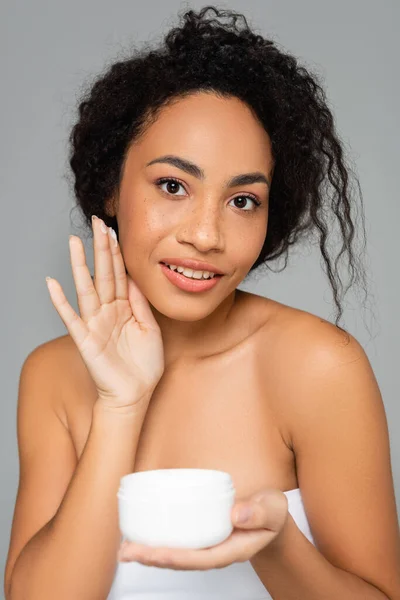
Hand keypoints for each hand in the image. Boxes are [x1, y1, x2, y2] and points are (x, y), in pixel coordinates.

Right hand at [46, 216, 164, 409]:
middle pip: (103, 274)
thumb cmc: (144, 366)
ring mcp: (95, 324)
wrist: (135, 396)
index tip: (113, 230)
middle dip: (101, 249)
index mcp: (125, 308)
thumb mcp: (150, 330)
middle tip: (97, 222)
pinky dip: (61, 302)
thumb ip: (141, 305)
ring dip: (80, 265)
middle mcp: (108, 312)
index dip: (117, 253)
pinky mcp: (86, 340)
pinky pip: (72, 318)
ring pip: (87, 289)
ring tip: (74, 242)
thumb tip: (135, 279)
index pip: (119, 274)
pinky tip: (52, 284)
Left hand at [117, 487, 288, 569]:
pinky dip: (157, 543)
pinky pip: (178, 544)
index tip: (156, 553)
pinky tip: (140, 538)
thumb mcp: (272, 509)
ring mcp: (208, 547)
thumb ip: (259, 511)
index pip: (202, 558)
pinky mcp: (202, 538)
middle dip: (153, 558)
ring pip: (176, 555)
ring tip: (124, 549)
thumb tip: (237, 513)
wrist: (271, 518)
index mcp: (233, 549)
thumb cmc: (271, 514)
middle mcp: (217, 553)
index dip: (177, 557)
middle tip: (126, 551)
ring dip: (150, 553)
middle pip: (182, 561)